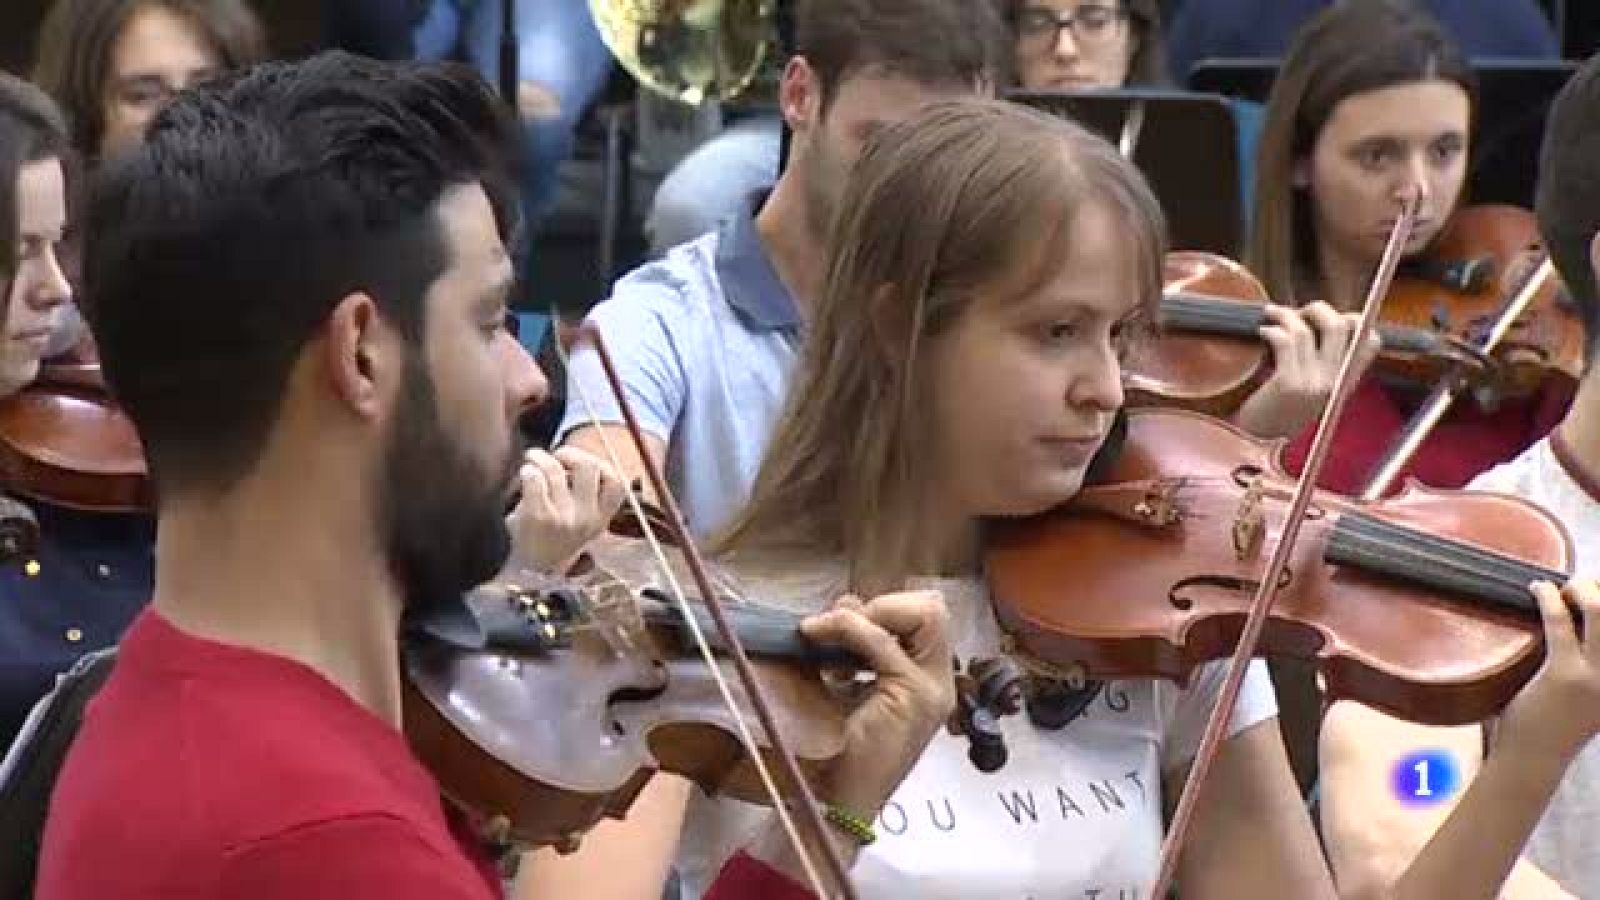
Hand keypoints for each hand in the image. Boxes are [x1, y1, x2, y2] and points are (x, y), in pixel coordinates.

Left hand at [504, 447, 626, 573]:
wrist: (525, 573)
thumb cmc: (549, 540)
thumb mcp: (578, 524)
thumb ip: (586, 496)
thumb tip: (578, 457)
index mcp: (601, 520)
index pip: (617, 482)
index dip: (601, 464)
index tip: (581, 464)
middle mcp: (587, 519)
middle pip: (589, 466)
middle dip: (569, 453)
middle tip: (555, 457)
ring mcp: (564, 518)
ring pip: (555, 469)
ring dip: (540, 458)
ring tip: (532, 460)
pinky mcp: (539, 516)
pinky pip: (535, 478)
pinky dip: (527, 471)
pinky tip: (524, 475)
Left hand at [744, 590, 954, 883]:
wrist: (838, 802)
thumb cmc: (837, 749)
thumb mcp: (848, 687)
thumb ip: (854, 647)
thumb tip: (846, 603)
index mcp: (927, 680)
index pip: (926, 616)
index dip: (885, 607)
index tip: (841, 624)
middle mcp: (938, 682)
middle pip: (933, 608)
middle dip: (883, 604)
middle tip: (840, 625)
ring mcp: (932, 689)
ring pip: (923, 613)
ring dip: (868, 613)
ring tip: (828, 633)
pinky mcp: (914, 696)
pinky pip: (881, 641)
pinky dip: (845, 628)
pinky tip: (814, 635)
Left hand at [1233, 302, 1379, 438]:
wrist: (1260, 444)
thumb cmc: (1281, 412)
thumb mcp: (1315, 391)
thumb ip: (1325, 364)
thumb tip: (1321, 322)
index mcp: (1345, 382)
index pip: (1371, 342)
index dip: (1356, 320)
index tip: (1333, 315)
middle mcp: (1334, 382)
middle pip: (1340, 326)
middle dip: (1318, 309)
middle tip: (1299, 312)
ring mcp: (1312, 382)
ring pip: (1306, 330)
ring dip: (1286, 315)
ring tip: (1272, 315)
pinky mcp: (1287, 383)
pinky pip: (1284, 341)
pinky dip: (1272, 330)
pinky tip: (1264, 332)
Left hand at [1498, 580, 1599, 764]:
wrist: (1535, 758)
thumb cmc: (1558, 722)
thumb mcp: (1594, 693)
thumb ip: (1596, 662)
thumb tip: (1583, 618)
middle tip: (1586, 583)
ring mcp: (1597, 677)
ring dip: (1584, 590)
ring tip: (1567, 586)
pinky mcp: (1565, 676)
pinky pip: (1561, 623)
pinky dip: (1549, 598)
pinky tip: (1538, 588)